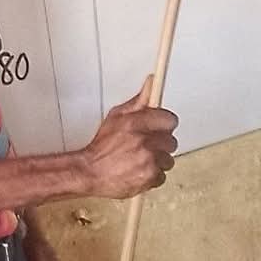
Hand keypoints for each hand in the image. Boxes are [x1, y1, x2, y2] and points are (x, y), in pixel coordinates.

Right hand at [82, 79, 177, 199]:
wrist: (89, 172)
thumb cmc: (102, 147)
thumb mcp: (117, 117)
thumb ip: (138, 101)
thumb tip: (152, 83)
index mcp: (137, 123)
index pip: (170, 120)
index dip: (164, 125)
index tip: (159, 129)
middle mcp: (145, 141)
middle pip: (171, 142)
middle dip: (160, 145)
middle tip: (145, 148)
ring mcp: (149, 160)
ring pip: (168, 160)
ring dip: (157, 162)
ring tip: (140, 161)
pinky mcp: (149, 177)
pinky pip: (162, 176)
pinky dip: (152, 177)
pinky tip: (138, 172)